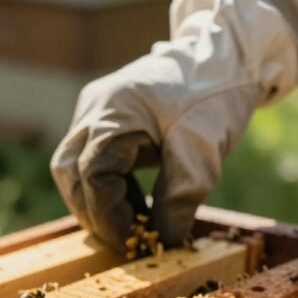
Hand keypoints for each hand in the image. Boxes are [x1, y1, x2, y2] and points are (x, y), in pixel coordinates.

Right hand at [50, 0, 297, 250]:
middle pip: (70, 172)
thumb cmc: (215, 97)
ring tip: (133, 223)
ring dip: (97, 200)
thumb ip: (179, 199)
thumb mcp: (203, 154)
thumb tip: (163, 242)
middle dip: (94, 212)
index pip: (93, 175)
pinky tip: (136, 202)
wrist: (227, 55)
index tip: (134, 241)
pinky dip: (108, 184)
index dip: (109, 216)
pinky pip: (92, 155)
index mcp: (114, 113)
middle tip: (126, 239)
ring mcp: (96, 109)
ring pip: (75, 165)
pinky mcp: (107, 115)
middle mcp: (95, 108)